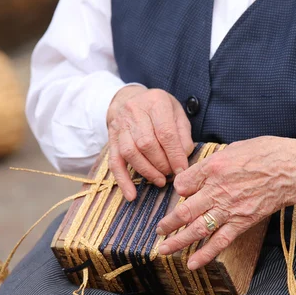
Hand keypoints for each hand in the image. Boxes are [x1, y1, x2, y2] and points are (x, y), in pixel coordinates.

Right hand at [107, 86, 193, 200]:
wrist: (129, 99)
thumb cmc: (159, 109)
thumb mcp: (177, 113)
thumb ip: (183, 133)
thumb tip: (184, 157)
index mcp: (156, 102)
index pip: (165, 133)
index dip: (175, 155)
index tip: (182, 170)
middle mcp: (134, 111)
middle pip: (146, 144)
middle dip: (161, 164)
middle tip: (172, 174)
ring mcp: (120, 126)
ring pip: (131, 153)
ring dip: (147, 172)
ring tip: (160, 180)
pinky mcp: (111, 140)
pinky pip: (114, 162)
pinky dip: (123, 181)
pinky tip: (132, 195)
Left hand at [156, 136, 295, 268]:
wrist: (291, 170)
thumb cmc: (265, 153)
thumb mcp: (233, 148)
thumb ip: (210, 163)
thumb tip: (194, 176)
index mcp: (212, 168)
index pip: (183, 183)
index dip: (177, 189)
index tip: (179, 193)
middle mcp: (216, 190)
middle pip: (184, 211)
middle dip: (167, 223)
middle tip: (158, 230)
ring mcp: (228, 209)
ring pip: (196, 229)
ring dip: (177, 241)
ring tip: (163, 249)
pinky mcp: (241, 222)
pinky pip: (219, 241)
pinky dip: (204, 254)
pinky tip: (191, 263)